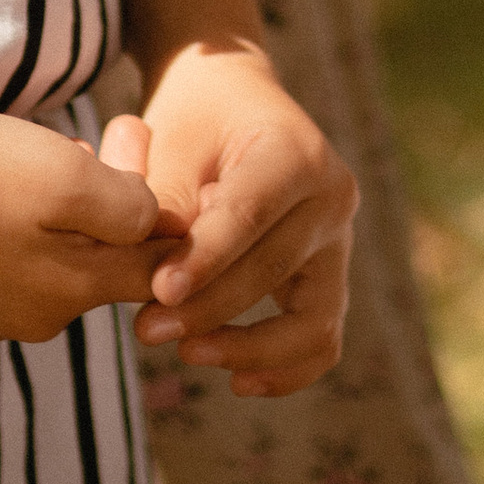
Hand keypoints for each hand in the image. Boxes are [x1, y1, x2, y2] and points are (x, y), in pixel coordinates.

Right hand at [0, 104, 165, 343]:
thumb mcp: (69, 176)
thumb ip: (128, 210)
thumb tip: (159, 228)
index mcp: (71, 294)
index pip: (150, 275)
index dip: (164, 223)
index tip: (147, 169)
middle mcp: (31, 321)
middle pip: (94, 265)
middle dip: (102, 210)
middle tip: (86, 142)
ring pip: (44, 265)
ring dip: (53, 219)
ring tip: (33, 158)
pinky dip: (6, 231)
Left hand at [126, 40, 357, 397]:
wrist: (232, 101)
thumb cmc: (194, 118)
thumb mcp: (171, 140)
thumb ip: (165, 203)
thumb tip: (162, 281)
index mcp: (295, 149)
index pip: (250, 213)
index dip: (204, 259)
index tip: (158, 294)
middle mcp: (331, 196)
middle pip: (272, 269)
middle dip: (207, 309)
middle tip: (146, 329)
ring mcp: (337, 241)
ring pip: (310, 320)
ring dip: (248, 348)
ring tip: (186, 353)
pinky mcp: (330, 277)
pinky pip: (320, 339)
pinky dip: (285, 369)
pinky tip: (236, 381)